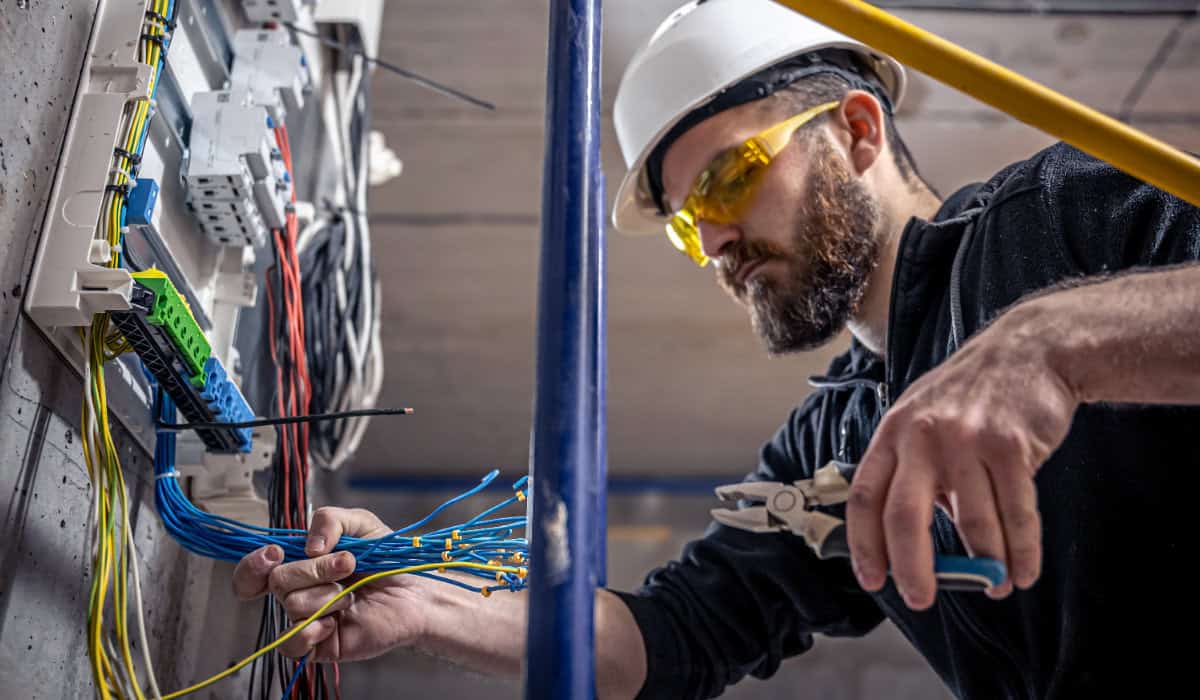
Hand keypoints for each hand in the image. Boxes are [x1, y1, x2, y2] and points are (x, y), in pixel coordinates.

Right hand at [232, 507, 428, 661]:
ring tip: (352, 594)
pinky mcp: (316, 645)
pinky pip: (292, 642)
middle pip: (278, 580)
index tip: (275, 553)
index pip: (255, 569)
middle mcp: (298, 591)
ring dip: (329, 595)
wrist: (415, 592)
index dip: (253, 563)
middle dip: (317, 569)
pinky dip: (314, 628)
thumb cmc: (389, 560)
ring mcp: (306, 618)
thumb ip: (330, 519)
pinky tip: (335, 622)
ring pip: (292, 604)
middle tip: (349, 564)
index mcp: (301, 562)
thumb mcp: (361, 523)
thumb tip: (307, 546)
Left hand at [847, 311, 1077, 609]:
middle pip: (904, 517)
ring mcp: (966, 440)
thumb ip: (917, 476)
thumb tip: (921, 545)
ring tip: (995, 586)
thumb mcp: (926, 422)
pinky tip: (1023, 571)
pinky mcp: (1011, 446)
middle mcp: (922, 437)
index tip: (872, 580)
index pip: (864, 497)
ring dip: (985, 566)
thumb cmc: (973, 394)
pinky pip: (1016, 514)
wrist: (1030, 348)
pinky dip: (1022, 551)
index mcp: (893, 433)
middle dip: (912, 568)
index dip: (864, 544)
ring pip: (971, 524)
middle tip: (921, 598)